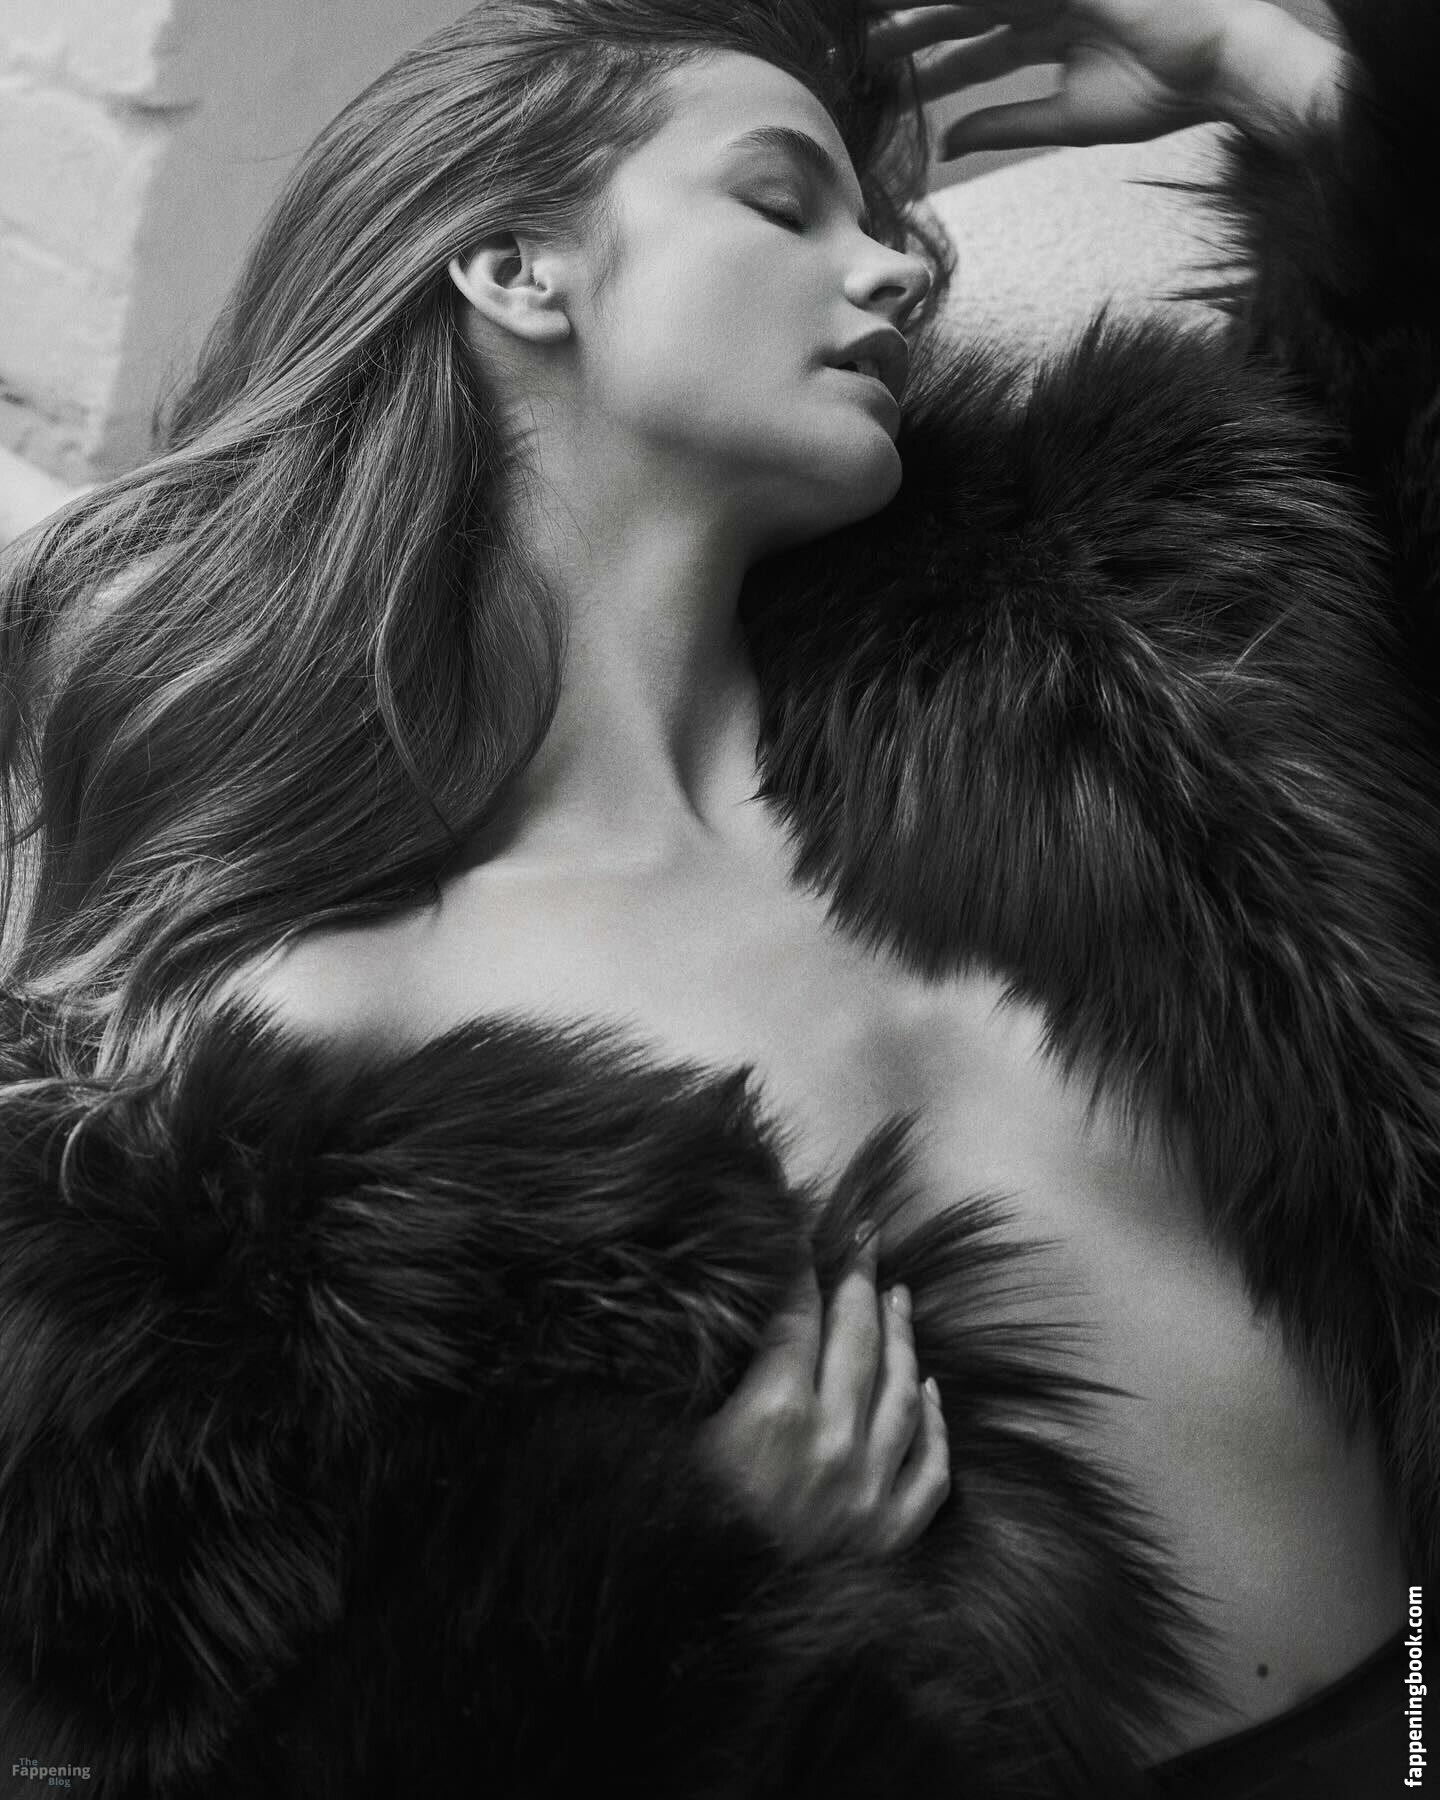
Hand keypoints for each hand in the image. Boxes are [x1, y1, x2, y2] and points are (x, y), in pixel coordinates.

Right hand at [695, 1229, 949, 1558]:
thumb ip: (684, 1391)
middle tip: (866, 1240)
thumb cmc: (675, 1545)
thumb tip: (678, 1333)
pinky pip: (929, 1466)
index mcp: (772, 1415)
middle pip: (856, 1340)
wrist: (714, 1653)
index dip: (799, 1265)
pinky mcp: (889, 1535)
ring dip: (902, 1337)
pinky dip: (934, 1423)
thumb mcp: (663, 1454)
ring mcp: (869, 1490)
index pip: (796, 1315)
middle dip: (859, 1282)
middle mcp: (832, 1442)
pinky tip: (932, 1392)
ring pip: (903, 1392)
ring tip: (899, 1296)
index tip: (802, 1229)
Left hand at [865, 1, 1343, 156]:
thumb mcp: (1067, 117)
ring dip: (931, 7)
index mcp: (1050, 37)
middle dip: (913, 26)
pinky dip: (964, 3)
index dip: (933, 60)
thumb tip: (947, 145)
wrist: (1219, 66)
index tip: (885, 77)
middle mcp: (1049, 3)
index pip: (975, 48)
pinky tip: (936, 5)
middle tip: (860, 42)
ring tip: (874, 18)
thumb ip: (1005, 124)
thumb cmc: (1159, 95)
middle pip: (964, 11)